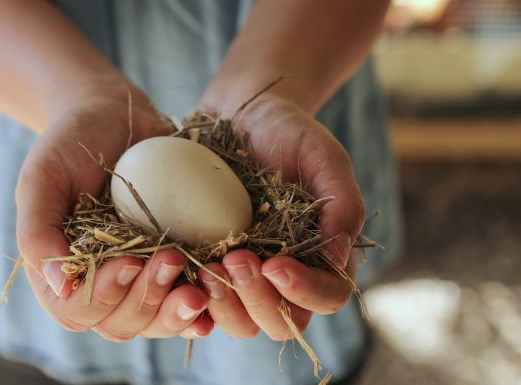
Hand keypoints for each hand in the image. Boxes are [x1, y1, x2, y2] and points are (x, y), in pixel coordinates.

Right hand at [15, 88, 213, 339]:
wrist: (112, 116)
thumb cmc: (70, 143)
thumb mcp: (42, 177)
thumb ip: (37, 231)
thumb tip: (58, 285)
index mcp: (63, 274)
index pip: (80, 310)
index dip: (104, 296)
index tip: (128, 261)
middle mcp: (102, 284)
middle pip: (122, 323)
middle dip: (149, 300)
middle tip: (172, 259)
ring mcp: (139, 278)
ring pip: (156, 320)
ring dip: (178, 312)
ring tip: (201, 289)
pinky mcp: (172, 264)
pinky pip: (186, 298)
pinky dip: (201, 308)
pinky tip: (216, 299)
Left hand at [197, 94, 363, 339]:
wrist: (239, 114)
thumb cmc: (288, 131)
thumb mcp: (323, 156)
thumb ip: (342, 205)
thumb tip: (340, 261)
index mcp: (322, 256)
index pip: (327, 296)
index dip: (304, 291)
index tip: (275, 263)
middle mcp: (286, 275)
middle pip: (281, 323)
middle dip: (258, 300)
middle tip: (235, 258)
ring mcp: (246, 277)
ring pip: (241, 323)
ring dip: (225, 306)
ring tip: (206, 267)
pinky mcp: (209, 267)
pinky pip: (202, 303)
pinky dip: (191, 296)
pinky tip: (178, 268)